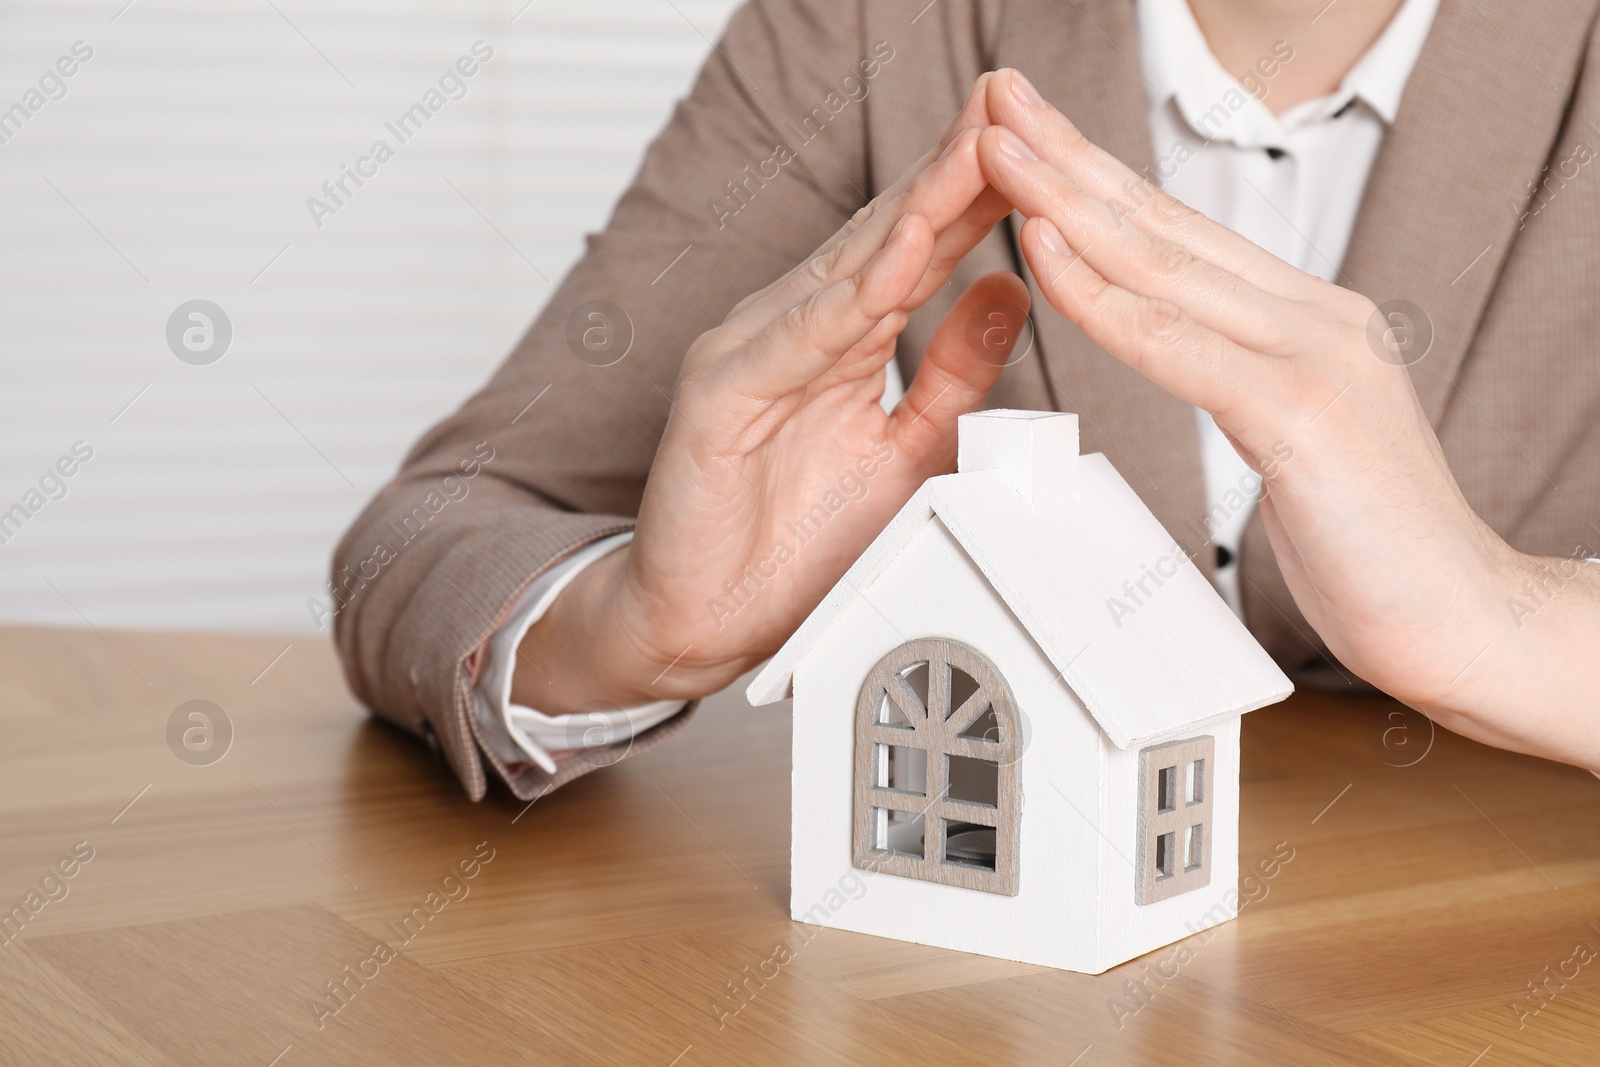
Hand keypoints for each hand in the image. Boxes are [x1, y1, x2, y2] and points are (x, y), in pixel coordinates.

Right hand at [516, 77, 1029, 713]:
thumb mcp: (905, 449)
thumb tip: (1008, 291)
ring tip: (977, 149)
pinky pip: (796, 341)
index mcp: (840, 340)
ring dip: (916, 208)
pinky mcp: (719, 396)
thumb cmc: (793, 543)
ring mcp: (750, 354)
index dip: (981, 194)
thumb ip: (952, 372)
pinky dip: (850, 298)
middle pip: (887, 237)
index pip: (921, 250)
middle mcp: (792, 330)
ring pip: (847, 272)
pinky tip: (900, 252)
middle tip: (1012, 101)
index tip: (1041, 143)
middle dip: (954, 168)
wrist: (704, 621)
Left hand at [975, 69, 1599, 768]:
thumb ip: (1249, 382)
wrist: (1468, 621)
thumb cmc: (1376, 548)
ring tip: (998, 148)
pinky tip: (1048, 252)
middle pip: (1162, 223)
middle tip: (996, 98)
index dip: (1098, 181)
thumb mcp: (1300, 439)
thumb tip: (1193, 356)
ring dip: (1068, 201)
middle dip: (1069, 158)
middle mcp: (1311, 317)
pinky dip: (1105, 298)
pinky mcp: (1304, 412)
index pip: (1179, 236)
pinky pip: (1179, 344)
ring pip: (1163, 264)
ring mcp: (1313, 355)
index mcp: (1304, 321)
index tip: (1031, 141)